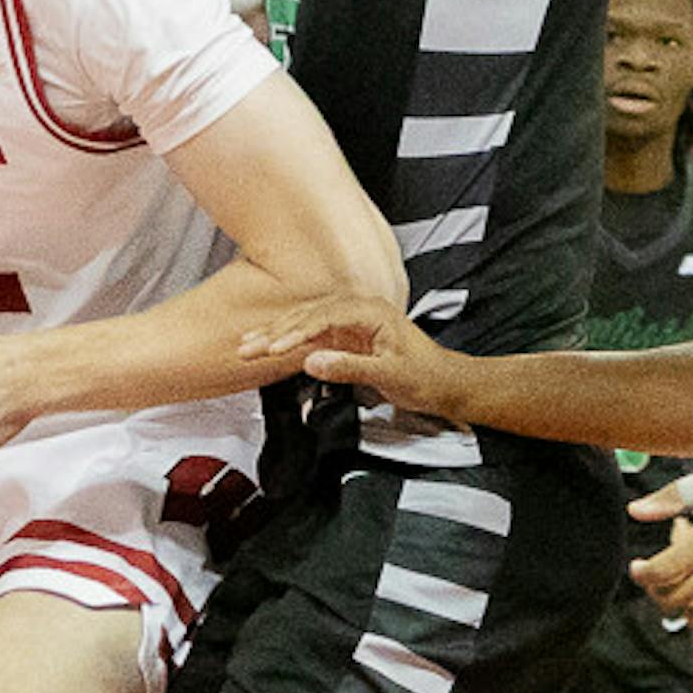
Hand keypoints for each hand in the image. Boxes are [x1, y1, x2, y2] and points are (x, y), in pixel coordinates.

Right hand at [238, 293, 466, 413]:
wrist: (446, 383)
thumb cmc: (426, 376)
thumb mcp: (389, 375)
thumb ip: (350, 367)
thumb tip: (313, 361)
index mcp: (372, 311)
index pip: (323, 316)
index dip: (296, 332)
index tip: (273, 347)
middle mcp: (360, 310)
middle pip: (309, 315)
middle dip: (275, 331)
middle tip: (247, 345)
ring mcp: (353, 322)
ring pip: (307, 322)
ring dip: (277, 333)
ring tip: (248, 344)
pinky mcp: (349, 336)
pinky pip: (313, 335)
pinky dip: (290, 341)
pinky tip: (271, 345)